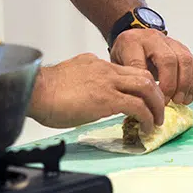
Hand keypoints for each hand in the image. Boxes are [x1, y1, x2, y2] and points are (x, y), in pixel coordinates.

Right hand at [27, 53, 164, 131]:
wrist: (34, 89)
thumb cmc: (42, 90)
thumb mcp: (68, 79)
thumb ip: (82, 82)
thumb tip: (86, 95)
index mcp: (96, 64)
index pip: (127, 71)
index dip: (140, 86)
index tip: (143, 100)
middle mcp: (106, 69)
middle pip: (144, 76)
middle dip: (156, 94)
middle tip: (158, 111)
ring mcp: (108, 83)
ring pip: (147, 87)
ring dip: (157, 106)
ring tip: (157, 121)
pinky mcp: (106, 99)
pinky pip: (137, 106)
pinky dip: (147, 118)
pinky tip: (146, 128)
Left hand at [110, 29, 192, 104]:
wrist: (134, 38)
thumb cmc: (126, 54)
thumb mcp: (117, 64)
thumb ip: (125, 79)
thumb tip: (135, 102)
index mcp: (132, 42)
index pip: (139, 62)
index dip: (146, 84)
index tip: (149, 99)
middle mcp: (153, 39)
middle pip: (167, 59)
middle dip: (169, 84)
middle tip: (166, 102)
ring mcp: (171, 42)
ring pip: (184, 60)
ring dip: (184, 84)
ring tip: (178, 101)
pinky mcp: (183, 50)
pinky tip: (187, 97)